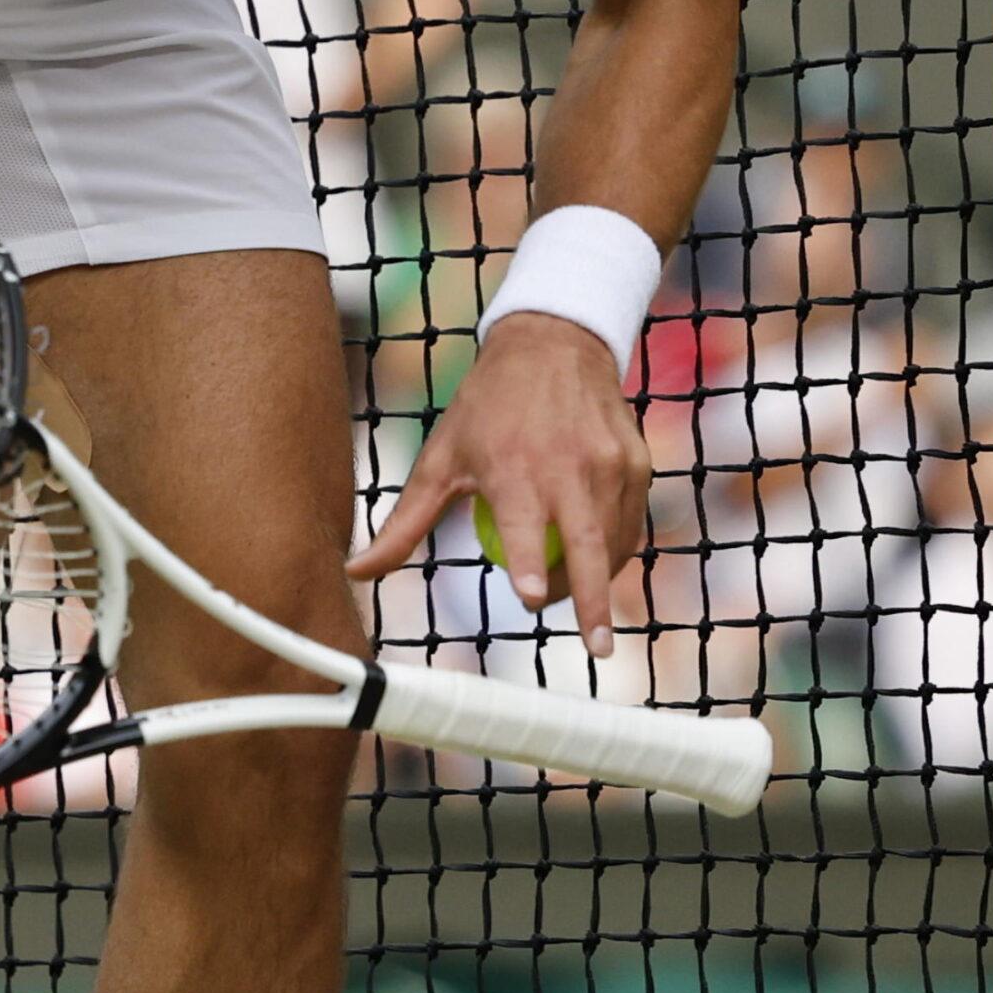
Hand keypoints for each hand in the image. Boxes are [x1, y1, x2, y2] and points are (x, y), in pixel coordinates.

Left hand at [347, 312, 651, 657]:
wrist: (554, 342)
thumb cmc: (487, 409)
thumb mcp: (441, 459)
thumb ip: (405, 524)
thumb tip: (354, 572)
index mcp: (514, 466)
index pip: (525, 524)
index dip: (531, 561)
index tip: (534, 596)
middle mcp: (569, 466)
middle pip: (588, 546)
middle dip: (594, 601)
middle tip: (597, 649)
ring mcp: (610, 463)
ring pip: (613, 542)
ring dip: (599, 580)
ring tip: (586, 607)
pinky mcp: (638, 460)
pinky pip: (631, 521)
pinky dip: (615, 546)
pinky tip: (598, 558)